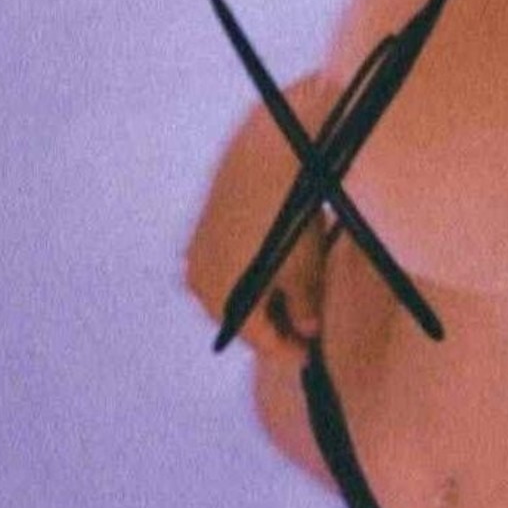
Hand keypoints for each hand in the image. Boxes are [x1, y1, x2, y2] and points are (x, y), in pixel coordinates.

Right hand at [185, 73, 331, 363]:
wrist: (265, 154)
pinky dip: (248, 278)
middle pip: (240, 320)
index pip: (260, 342)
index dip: (289, 350)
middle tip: (305, 330)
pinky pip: (224, 270)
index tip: (310, 352)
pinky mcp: (200, 234)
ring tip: (294, 300)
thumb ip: (305, 306)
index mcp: (227, 303)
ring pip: (231, 295)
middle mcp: (201, 286)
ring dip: (260, 302)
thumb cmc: (288, 216)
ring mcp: (196, 259)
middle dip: (273, 327)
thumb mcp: (305, 269)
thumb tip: (308, 328)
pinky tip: (273, 271)